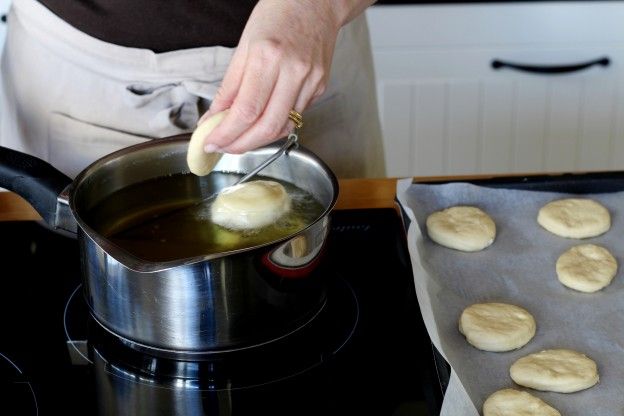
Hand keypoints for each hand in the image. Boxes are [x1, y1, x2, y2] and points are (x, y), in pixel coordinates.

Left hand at [198, 0, 341, 153]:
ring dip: (258, 139)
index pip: (246, 110)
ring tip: (240, 138)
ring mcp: (311, 82)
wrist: (316, 3)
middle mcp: (294, 72)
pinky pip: (295, 116)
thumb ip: (229, 88)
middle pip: (267, 127)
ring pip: (283, 127)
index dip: (226, 134)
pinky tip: (263, 120)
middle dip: (242, 145)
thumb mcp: (244, 45)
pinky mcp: (320, 88)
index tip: (211, 143)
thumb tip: (213, 119)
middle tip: (224, 148)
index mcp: (268, 57)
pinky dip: (275, 124)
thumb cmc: (278, 15)